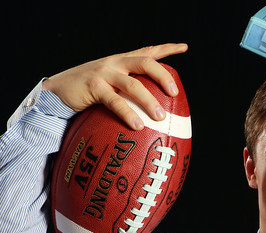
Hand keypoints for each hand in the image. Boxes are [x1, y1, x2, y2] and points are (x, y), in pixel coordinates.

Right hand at [42, 43, 187, 129]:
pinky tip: (137, 126)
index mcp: (121, 61)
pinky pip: (115, 101)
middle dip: (163, 76)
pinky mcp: (93, 86)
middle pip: (145, 63)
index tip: (183, 47)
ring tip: (160, 117)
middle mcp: (115, 63)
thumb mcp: (109, 85)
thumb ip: (127, 91)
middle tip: (174, 92)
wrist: (55, 92)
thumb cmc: (87, 93)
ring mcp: (104, 72)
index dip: (166, 48)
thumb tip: (152, 111)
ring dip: (149, 101)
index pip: (147, 51)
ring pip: (133, 85)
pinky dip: (128, 114)